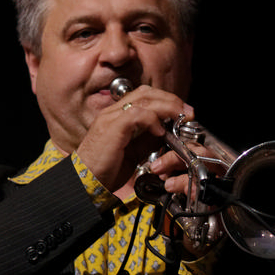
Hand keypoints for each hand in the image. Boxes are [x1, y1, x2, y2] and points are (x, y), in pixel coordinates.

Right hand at [76, 85, 193, 195]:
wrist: (86, 182)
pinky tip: (161, 132)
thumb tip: (168, 132)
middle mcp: (113, 112)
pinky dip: (153, 120)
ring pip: (144, 100)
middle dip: (171, 100)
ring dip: (167, 107)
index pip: (144, 96)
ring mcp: (111, 118)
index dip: (166, 101)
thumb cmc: (105, 170)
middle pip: (146, 92)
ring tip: (180, 118)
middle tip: (188, 112)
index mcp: (117, 116)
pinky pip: (137, 115)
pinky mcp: (112, 127)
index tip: (182, 112)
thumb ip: (148, 139)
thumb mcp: (134, 153)